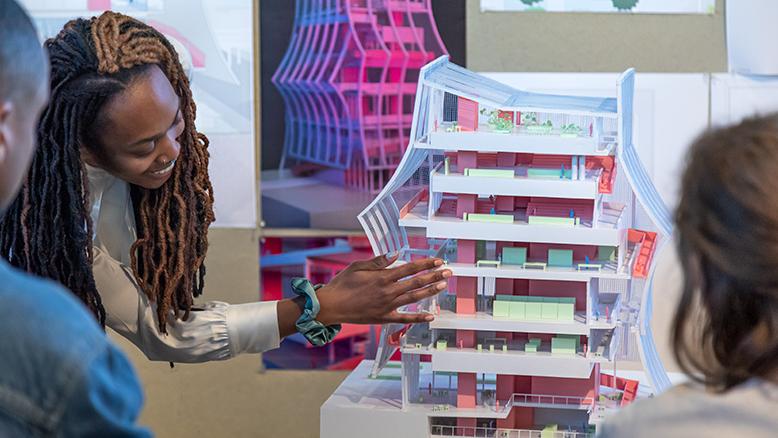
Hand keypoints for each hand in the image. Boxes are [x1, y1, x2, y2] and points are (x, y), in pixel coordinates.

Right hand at [315, 254, 450, 324]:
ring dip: (431, 291)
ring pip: (414, 297)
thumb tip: (396, 254)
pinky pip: (405, 318)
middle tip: (449, 272)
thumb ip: (378, 261)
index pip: (409, 268)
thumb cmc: (342, 284)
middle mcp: (388, 291)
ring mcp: (387, 306)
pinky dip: (418, 317)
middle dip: (434, 276)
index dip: (425, 264)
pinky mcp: (384, 318)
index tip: (438, 260)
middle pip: (416, 282)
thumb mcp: (358, 267)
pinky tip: (431, 316)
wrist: (331, 306)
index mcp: (382, 277)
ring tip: (444, 286)